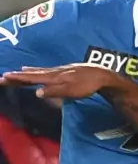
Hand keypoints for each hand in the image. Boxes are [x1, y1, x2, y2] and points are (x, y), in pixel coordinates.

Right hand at [0, 64, 117, 98]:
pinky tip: (42, 71)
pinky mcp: (68, 71)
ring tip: (19, 71)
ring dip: (29, 72)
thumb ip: (54, 91)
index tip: (4, 77)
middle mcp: (56, 72)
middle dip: (19, 75)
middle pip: (34, 73)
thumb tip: (37, 93)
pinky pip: (49, 71)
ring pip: (42, 71)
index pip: (33, 78)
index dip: (19, 78)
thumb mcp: (71, 91)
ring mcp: (62, 70)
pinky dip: (41, 71)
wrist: (102, 75)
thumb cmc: (87, 85)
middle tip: (5, 76)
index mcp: (55, 77)